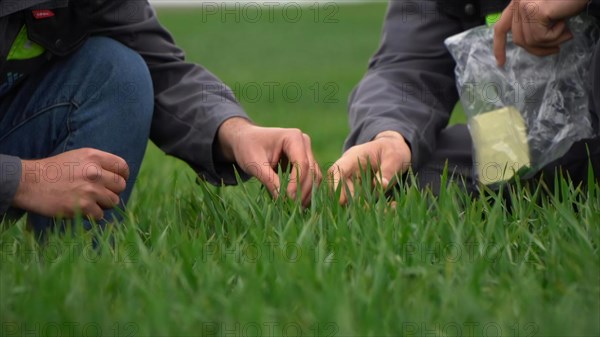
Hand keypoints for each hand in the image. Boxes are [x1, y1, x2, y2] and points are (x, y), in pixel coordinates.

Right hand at [12, 148, 128, 219]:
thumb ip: (99, 163)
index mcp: (94, 156)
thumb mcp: (78, 157)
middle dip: (112, 191)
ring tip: (89, 201)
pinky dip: (93, 215)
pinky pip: (100, 215)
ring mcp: (89, 190)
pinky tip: (81, 209)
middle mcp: (94, 172)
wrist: (29, 182)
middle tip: (100, 194)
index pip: (122, 167)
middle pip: (121, 186)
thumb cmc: (54, 170)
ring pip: (113, 202)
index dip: (122, 176)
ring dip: (103, 204)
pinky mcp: (82, 206)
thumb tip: (119, 175)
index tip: (116, 182)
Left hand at [217, 117, 321, 206]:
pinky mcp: (306, 161)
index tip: (288, 199)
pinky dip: (306, 190)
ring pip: (314, 175)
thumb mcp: (255, 164)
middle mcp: (304, 143)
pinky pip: (311, 177)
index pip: (301, 164)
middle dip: (303, 191)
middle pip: (311, 170)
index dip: (297, 183)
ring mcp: (307, 151)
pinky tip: (297, 203)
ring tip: (297, 209)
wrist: (246, 140)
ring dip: (307, 193)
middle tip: (294, 209)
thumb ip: (269, 180)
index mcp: (293, 137)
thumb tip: (282, 199)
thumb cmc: (248, 148)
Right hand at [327, 131, 410, 204]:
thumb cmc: (392, 150)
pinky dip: (374, 207)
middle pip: (340, 188)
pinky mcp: (360, 191)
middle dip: (351, 200)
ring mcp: (353, 182)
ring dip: (364, 206)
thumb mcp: (394, 157)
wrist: (395, 150)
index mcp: (353, 157)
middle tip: (370, 207)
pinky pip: (362, 203)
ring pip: (349, 198)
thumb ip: (387, 171)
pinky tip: (393, 205)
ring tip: (389, 207)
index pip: (337, 169)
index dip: (336, 184)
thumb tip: (380, 185)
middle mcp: (349, 170)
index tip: (341, 200)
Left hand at [493, 0, 587, 65]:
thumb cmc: (567, 2)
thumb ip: (532, 25)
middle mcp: (518, 3)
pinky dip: (556, 36)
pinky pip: (541, 38)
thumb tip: (528, 45)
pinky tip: (564, 23)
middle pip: (519, 39)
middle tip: (556, 50)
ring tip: (566, 31)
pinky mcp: (534, 11)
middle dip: (538, 50)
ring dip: (551, 41)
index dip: (499, 46)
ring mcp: (524, 6)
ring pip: (530, 41)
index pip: (501, 27)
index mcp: (518, 3)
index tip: (500, 63)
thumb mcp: (546, 15)